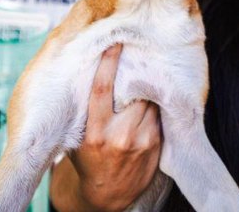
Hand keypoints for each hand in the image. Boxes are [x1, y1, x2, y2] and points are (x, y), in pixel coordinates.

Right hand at [50, 44, 161, 211]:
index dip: (109, 63)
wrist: (106, 195)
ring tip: (146, 79)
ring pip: (150, 101)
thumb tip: (90, 74)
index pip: (102, 89)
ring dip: (148, 91)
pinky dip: (155, 106)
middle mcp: (119, 135)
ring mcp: (141, 140)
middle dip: (136, 75)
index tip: (115, 43)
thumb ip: (87, 111)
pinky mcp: (156, 144)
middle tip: (139, 57)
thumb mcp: (79, 137)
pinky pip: (159, 114)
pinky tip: (152, 101)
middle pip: (134, 91)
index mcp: (96, 131)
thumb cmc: (89, 159)